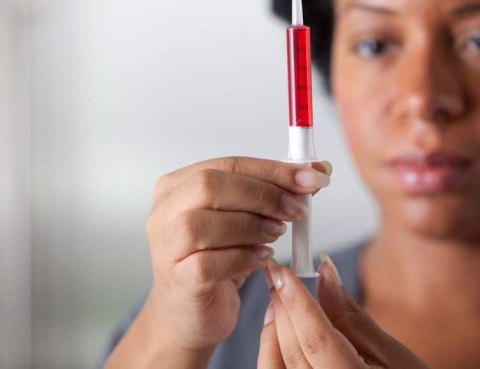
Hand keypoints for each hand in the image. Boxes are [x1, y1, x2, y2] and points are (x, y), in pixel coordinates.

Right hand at [107, 157, 330, 366]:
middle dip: (262, 194)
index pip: (228, 164)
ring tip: (277, 234)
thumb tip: (316, 173)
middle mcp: (164, 211)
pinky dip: (243, 258)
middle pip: (210, 185)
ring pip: (203, 223)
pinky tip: (262, 259)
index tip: (312, 178)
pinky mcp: (177, 279)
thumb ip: (271, 193)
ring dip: (252, 226)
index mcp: (178, 185)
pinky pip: (209, 263)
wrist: (191, 314)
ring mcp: (165, 246)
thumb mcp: (243, 219)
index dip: (273, 170)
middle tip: (296, 209)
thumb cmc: (217, 260)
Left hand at [258, 255, 427, 368]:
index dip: (295, 300)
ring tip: (279, 300)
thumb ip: (351, 316)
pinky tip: (282, 332)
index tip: (281, 270)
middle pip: (292, 350)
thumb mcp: (391, 354)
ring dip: (273, 331)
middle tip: (276, 275)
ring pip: (274, 368)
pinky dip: (275, 353)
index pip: (315, 338)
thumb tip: (325, 273)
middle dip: (281, 308)